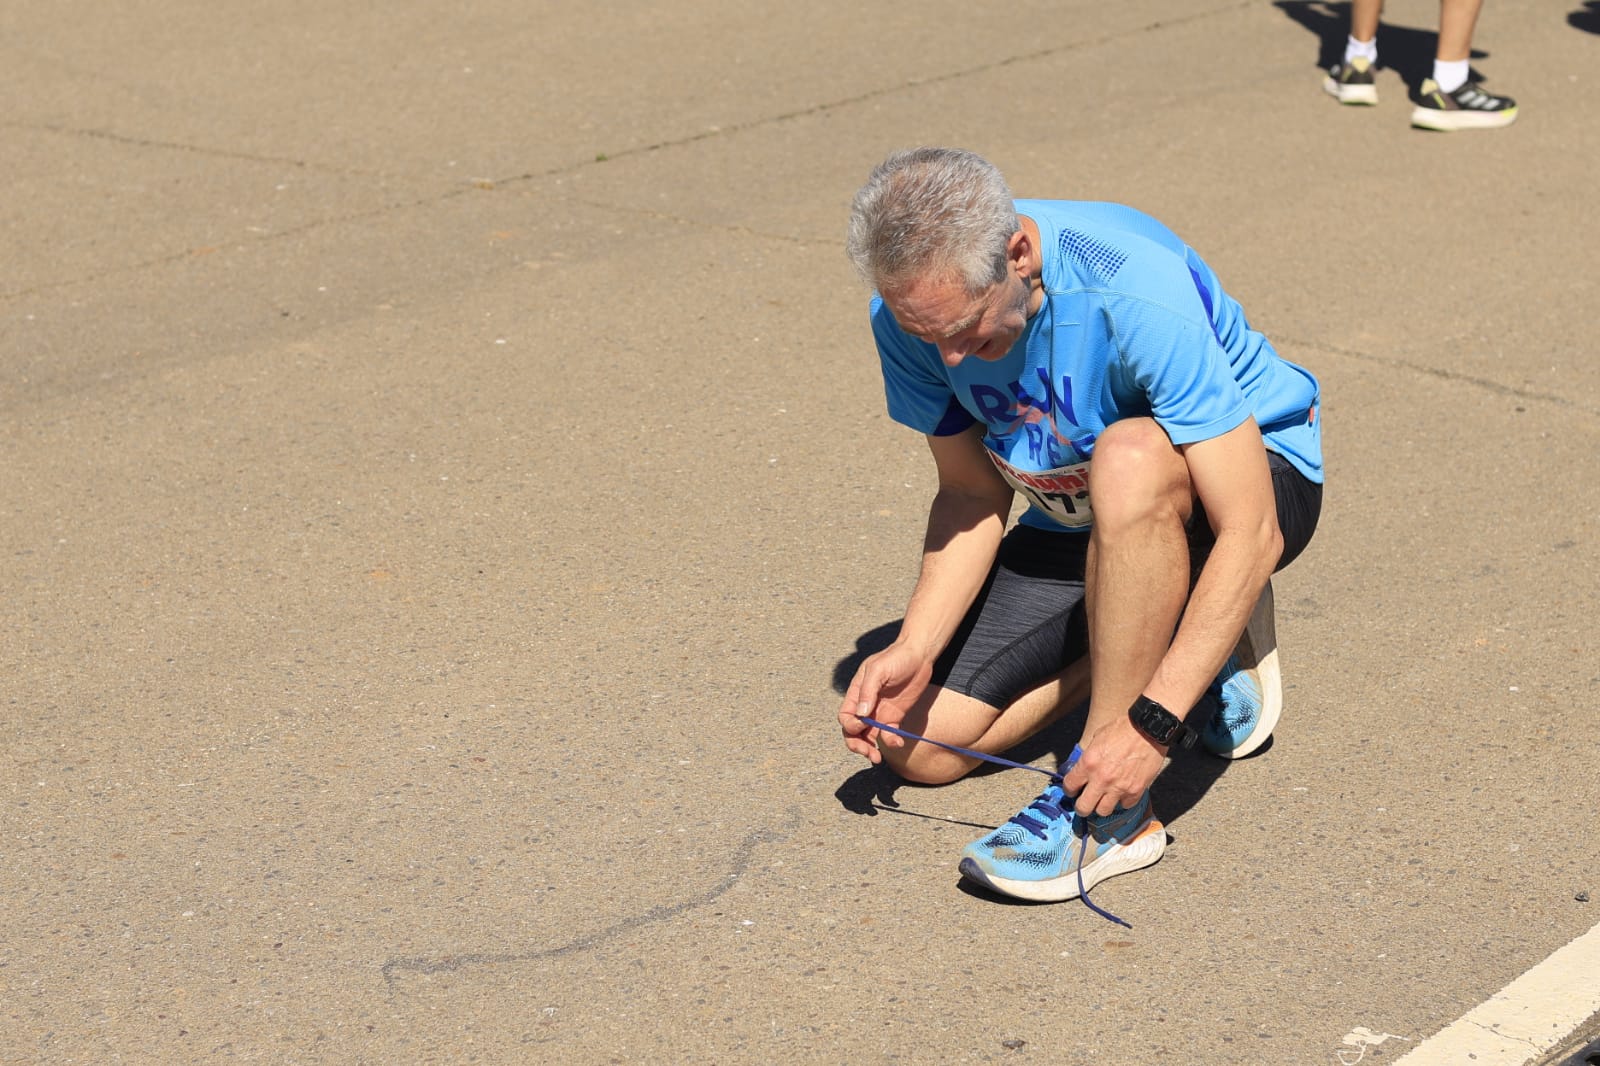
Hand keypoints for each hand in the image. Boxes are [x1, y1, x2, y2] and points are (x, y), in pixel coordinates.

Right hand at [837, 642, 933, 763]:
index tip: (862, 726)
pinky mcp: (895, 716)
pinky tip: (898, 742)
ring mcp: (880, 712)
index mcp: (856, 693)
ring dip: (870, 749)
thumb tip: (860, 714)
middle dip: (857, 745)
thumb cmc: (895, 658)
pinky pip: (888, 734)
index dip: (850, 726)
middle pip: (853, 731)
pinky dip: (890, 741)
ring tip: (878, 758)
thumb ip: (868, 692)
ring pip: (869, 737)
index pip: (846, 716)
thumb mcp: (878, 670)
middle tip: (868, 754)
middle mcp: (865, 706)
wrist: (919, 655)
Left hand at [1062, 714, 1165, 816]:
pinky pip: (1125, 805)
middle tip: (1085, 801)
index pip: (1069, 786)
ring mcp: (1119, 787)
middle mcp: (1101, 779)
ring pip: (1103, 811)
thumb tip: (1084, 769)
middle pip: (1083, 808)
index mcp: (1088, 763)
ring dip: (1102, 805)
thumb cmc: (1123, 729)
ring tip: (1104, 798)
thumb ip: (1089, 756)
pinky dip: (1123, 801)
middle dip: (1081, 806)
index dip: (1069, 790)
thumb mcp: (1097, 738)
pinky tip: (1123, 792)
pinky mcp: (1136, 791)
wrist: (1148, 729)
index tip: (1073, 790)